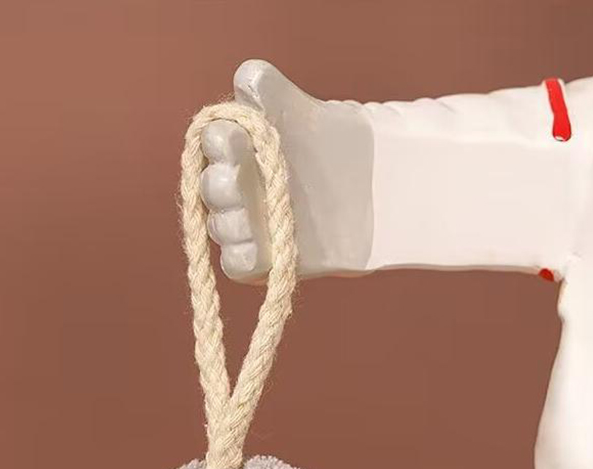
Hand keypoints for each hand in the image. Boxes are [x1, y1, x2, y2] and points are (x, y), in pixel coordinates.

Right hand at [198, 60, 373, 281]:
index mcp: (239, 148)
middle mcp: (238, 187)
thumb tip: (249, 78)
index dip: (217, 142)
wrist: (381, 186)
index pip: (212, 144)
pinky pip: (239, 266)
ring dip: (230, 222)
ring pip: (222, 228)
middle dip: (220, 184)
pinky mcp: (269, 259)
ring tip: (249, 215)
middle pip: (211, 189)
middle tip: (237, 178)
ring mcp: (252, 225)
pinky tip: (257, 247)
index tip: (234, 137)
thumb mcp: (308, 114)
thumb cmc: (339, 143)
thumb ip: (275, 92)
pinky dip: (241, 258)